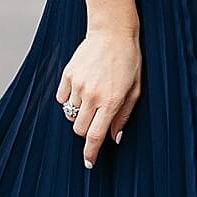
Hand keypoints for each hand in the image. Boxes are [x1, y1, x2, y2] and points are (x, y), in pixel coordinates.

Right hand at [58, 26, 141, 168]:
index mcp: (111, 101)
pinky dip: (69, 100)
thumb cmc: (128, 61)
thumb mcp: (135, 90)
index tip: (88, 164)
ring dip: (78, 114)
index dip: (90, 153)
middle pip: (78, 129)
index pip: (95, 136)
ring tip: (91, 100)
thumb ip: (123, 115)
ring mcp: (78, 84)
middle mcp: (92, 95)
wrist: (112, 32)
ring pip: (69, 114)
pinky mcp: (67, 74)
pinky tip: (81, 89)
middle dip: (85, 131)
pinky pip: (62, 98)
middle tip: (95, 121)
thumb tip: (114, 138)